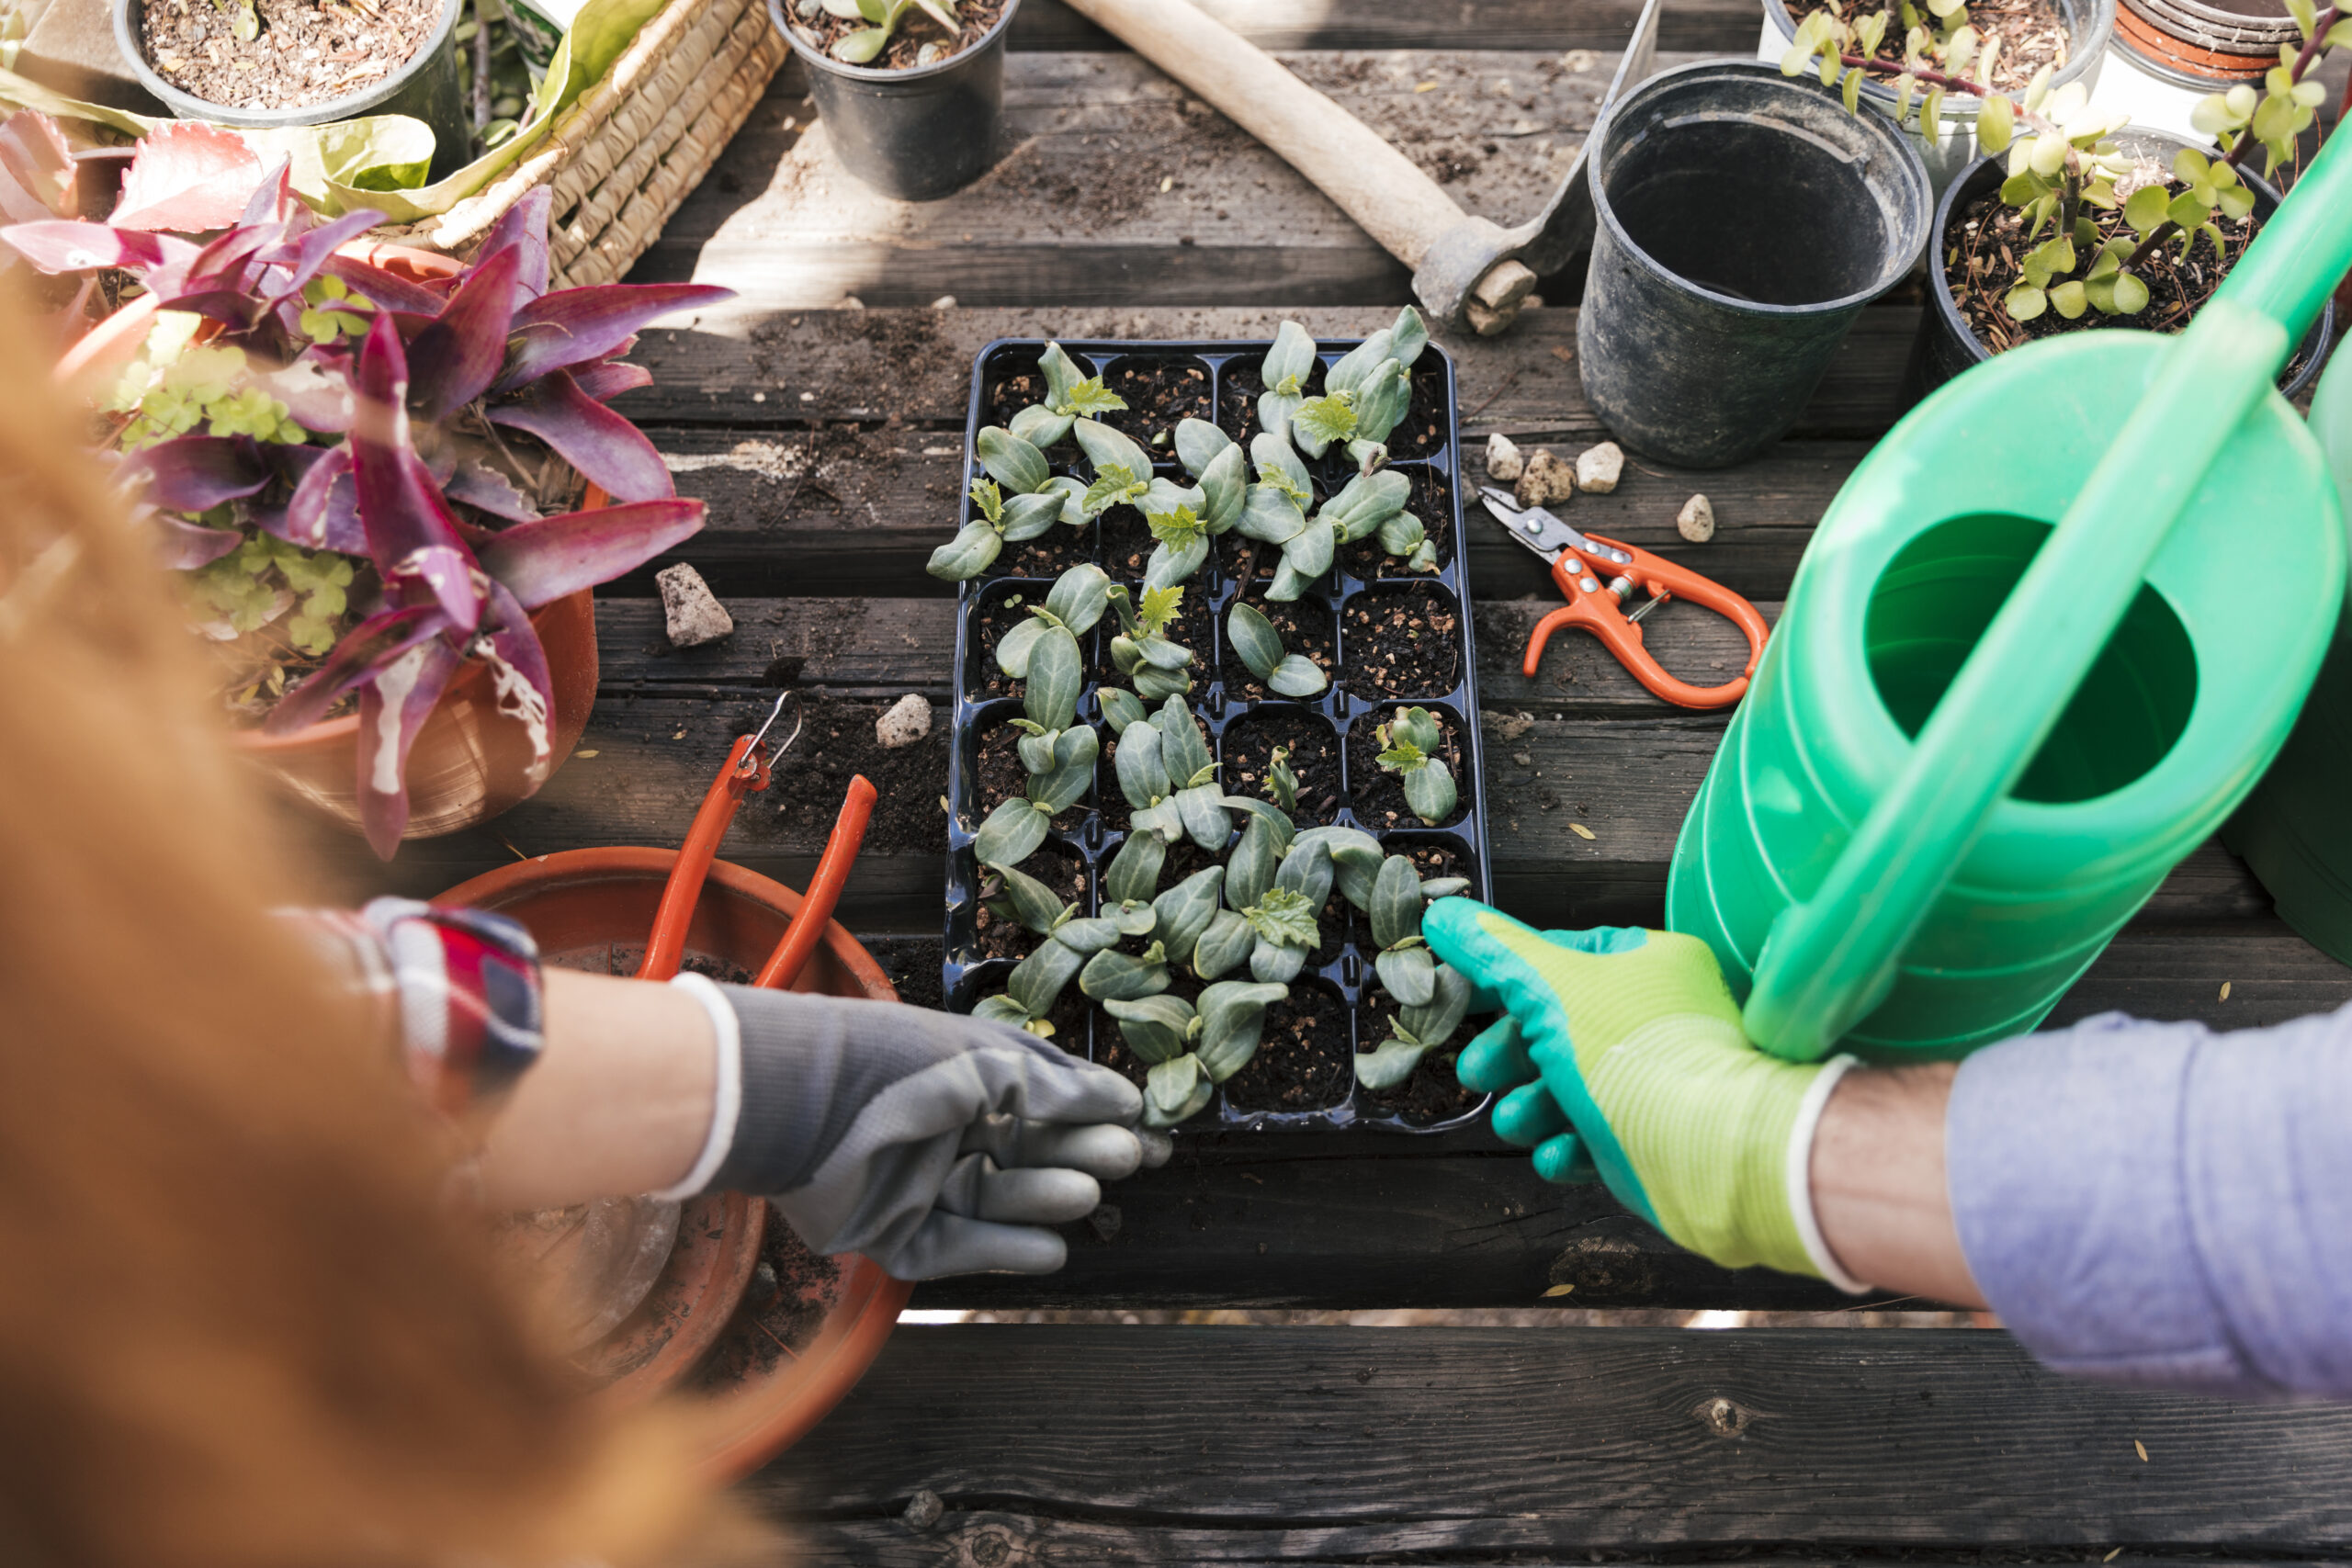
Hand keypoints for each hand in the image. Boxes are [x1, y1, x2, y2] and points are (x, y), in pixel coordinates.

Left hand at [712, 986, 1160, 1279]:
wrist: (798, 1105)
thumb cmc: (892, 1063)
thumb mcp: (985, 1063)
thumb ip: (1053, 1089)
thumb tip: (1125, 1102)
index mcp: (961, 1078)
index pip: (1043, 1100)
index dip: (1094, 1114)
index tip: (1147, 1129)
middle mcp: (941, 1130)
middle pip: (1025, 1151)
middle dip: (1077, 1153)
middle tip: (1128, 1159)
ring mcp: (917, 1184)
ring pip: (996, 1200)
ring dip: (1044, 1198)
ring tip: (1085, 1195)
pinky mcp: (893, 1234)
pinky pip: (958, 1249)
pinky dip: (1003, 1251)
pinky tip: (1051, 1249)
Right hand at [1424, 902, 1846, 1278]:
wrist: (1711, 1151)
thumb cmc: (1635, 1053)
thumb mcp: (1549, 988)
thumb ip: (1493, 951)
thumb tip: (1443, 915)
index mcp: (1647, 963)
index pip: (1561, 959)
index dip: (1504, 980)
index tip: (1462, 1002)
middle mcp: (1660, 1015)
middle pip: (1560, 1027)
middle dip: (1511, 1056)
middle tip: (1477, 1074)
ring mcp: (1662, 1077)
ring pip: (1574, 1086)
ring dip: (1533, 1107)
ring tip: (1516, 1123)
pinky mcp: (1659, 1137)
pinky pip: (1601, 1135)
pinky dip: (1570, 1146)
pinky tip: (1556, 1155)